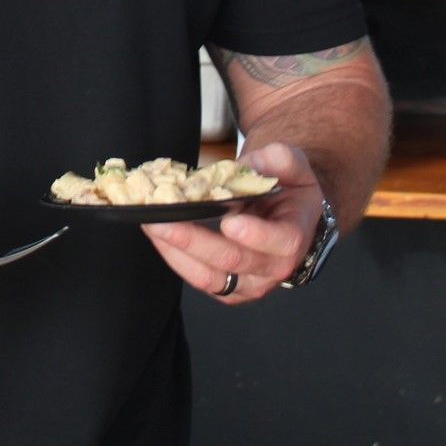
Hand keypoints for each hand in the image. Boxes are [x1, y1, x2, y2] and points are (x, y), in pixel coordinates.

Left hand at [141, 142, 325, 302]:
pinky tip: (156, 234)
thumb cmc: (287, 187)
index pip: (281, 242)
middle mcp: (272, 267)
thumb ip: (279, 159)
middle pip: (233, 260)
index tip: (230, 222)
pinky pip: (197, 277)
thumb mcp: (293, 164)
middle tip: (163, 220)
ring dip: (176, 251)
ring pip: (209, 277)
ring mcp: (247, 282)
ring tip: (151, 224)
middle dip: (194, 240)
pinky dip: (174, 257)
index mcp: (294, 236)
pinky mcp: (224, 287)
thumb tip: (249, 165)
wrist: (282, 210)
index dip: (257, 235)